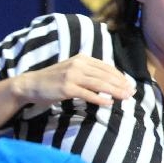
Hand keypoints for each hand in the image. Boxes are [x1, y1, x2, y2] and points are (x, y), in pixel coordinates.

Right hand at [12, 55, 134, 107]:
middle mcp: (78, 64)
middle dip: (121, 85)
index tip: (130, 85)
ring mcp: (72, 76)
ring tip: (125, 98)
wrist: (31, 84)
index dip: (120, 77)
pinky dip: (99, 99)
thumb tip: (111, 81)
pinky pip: (87, 94)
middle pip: (105, 76)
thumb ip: (90, 73)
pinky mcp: (67, 88)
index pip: (107, 67)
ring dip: (114, 91)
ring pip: (99, 84)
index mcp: (82, 59)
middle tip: (132, 93)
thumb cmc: (54, 79)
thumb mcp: (73, 70)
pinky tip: (109, 103)